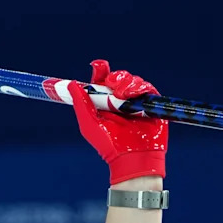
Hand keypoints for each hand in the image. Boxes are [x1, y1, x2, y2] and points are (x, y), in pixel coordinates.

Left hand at [70, 60, 167, 183]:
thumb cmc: (108, 145)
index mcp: (104, 103)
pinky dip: (139, 87)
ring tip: (121, 95)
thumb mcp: (89, 124)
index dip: (100, 71)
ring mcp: (135, 101)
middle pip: (117, 77)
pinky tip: (131, 95)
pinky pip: (146, 87)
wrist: (131, 157)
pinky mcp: (150, 103)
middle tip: (110, 85)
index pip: (101, 81)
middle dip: (114, 77)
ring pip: (132, 79)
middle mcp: (119, 100)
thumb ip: (80, 103)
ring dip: (126, 83)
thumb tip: (71, 84)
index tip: (99, 66)